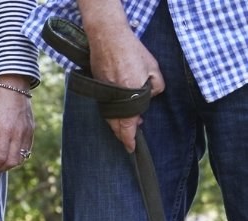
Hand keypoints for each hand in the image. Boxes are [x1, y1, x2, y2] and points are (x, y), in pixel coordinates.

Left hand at [0, 78, 35, 175]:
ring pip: (21, 158)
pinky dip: (18, 156)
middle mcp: (19, 133)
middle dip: (0, 169)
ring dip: (9, 164)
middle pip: (12, 162)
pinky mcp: (31, 129)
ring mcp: (27, 132)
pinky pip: (27, 150)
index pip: (0, 158)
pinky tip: (9, 154)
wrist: (14, 85)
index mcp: (5, 131)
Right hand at [87, 22, 163, 151]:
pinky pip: (106, 108)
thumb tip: (149, 97)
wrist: (108, 39)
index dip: (130, 139)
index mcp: (129, 95)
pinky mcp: (99, 89)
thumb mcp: (153, 69)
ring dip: (119, 124)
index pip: (128, 125)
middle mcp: (114, 99)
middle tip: (131, 140)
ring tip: (130, 124)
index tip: (131, 148)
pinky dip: (113, 113)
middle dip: (124, 135)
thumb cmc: (133, 52)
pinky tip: (121, 110)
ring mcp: (104, 95)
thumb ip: (155, 87)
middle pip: (116, 126)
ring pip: (110, 118)